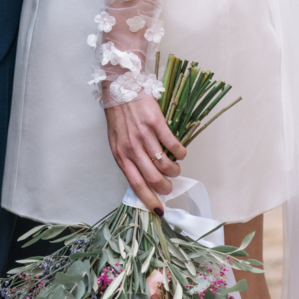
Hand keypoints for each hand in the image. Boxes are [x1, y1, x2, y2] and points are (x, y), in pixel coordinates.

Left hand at [105, 93, 186, 212]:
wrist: (120, 86)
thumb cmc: (118, 116)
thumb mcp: (117, 141)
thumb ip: (128, 159)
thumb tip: (143, 180)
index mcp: (120, 155)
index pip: (137, 186)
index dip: (150, 201)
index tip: (160, 211)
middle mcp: (132, 148)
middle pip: (155, 179)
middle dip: (167, 188)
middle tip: (170, 186)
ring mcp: (144, 135)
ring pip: (166, 165)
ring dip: (175, 171)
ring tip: (175, 168)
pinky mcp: (156, 123)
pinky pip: (174, 146)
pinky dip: (181, 153)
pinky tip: (180, 152)